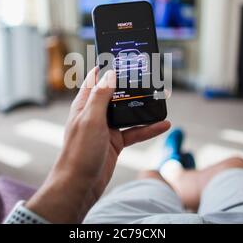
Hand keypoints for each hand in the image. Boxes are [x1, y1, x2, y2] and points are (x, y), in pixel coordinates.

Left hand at [26, 67, 170, 222]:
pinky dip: (148, 129)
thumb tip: (109, 73)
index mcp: (84, 105)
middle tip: (148, 76)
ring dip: (142, 107)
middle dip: (131, 86)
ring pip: (128, 113)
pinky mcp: (115, 142)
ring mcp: (106, 128)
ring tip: (159, 98)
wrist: (79, 185)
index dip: (106, 67)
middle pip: (115, 94)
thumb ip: (100, 97)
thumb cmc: (79, 153)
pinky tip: (163, 125)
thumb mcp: (90, 120)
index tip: (120, 56)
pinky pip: (135, 132)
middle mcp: (95, 114)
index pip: (95, 80)